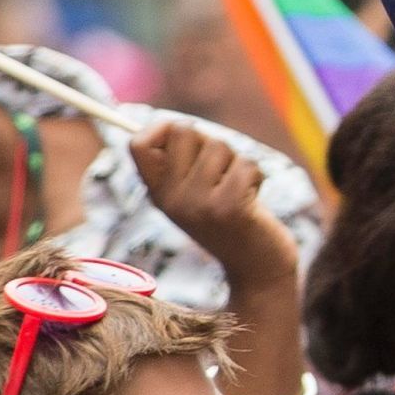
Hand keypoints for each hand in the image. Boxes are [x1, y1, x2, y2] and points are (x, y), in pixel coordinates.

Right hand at [130, 122, 288, 287]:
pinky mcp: (228, 208)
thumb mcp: (196, 193)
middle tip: (221, 171)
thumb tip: (171, 124)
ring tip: (239, 190)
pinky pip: (246, 164)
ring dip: (238, 162)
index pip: (138, 144)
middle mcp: (170, 199)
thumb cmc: (232, 220)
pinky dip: (256, 176)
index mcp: (158, 193)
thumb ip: (183, 163)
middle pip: (182, 130)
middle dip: (210, 141)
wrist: (257, 269)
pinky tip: (253, 199)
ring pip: (220, 145)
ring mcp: (197, 205)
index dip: (162, 128)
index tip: (187, 140)